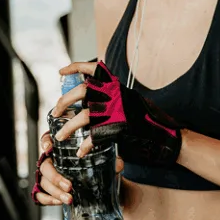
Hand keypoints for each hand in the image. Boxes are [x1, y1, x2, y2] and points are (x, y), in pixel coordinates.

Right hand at [31, 131, 123, 205]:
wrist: (102, 190)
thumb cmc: (99, 170)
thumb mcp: (106, 163)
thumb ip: (111, 161)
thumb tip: (118, 164)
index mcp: (62, 149)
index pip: (48, 140)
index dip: (45, 142)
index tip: (49, 148)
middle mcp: (53, 162)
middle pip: (44, 166)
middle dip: (55, 177)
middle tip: (69, 186)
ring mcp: (48, 177)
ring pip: (43, 182)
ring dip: (55, 191)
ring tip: (68, 199)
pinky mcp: (48, 191)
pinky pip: (40, 195)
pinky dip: (48, 199)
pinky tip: (59, 202)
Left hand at [50, 60, 182, 165]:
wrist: (164, 134)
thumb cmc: (144, 119)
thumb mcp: (127, 101)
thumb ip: (110, 98)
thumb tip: (89, 103)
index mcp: (116, 85)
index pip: (94, 69)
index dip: (75, 67)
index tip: (61, 72)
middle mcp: (116, 94)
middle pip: (82, 91)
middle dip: (64, 101)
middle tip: (55, 112)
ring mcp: (117, 110)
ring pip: (85, 116)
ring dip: (69, 127)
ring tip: (59, 136)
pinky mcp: (119, 127)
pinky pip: (96, 136)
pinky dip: (86, 145)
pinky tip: (81, 151)